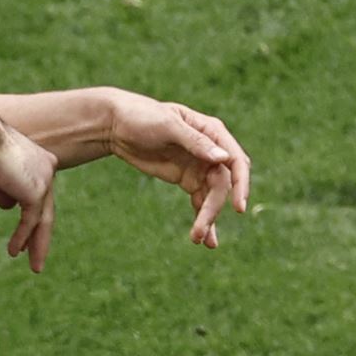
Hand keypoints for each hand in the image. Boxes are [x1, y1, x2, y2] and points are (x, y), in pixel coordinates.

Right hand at [0, 122, 57, 271]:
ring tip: (34, 266)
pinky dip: (22, 237)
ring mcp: (44, 181)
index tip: (26, 231)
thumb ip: (5, 186)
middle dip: (41, 236)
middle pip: (46, 210)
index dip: (31, 214)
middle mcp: (48, 170)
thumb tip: (7, 206)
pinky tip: (15, 252)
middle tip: (38, 257)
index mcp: (43, 161)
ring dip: (36, 244)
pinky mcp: (35, 192)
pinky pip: (30, 221)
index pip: (38, 193)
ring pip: (42, 220)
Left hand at [105, 93, 250, 247]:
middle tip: (200, 231)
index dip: (240, 184)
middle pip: (223, 185)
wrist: (115, 124)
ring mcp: (200, 167)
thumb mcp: (167, 126)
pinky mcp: (187, 179)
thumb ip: (194, 141)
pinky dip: (202, 217)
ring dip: (208, 218)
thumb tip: (223, 158)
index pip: (235, 161)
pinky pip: (200, 201)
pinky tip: (203, 238)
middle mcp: (211, 151)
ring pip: (213, 197)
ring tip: (198, 239)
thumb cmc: (141, 116)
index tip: (238, 207)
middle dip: (214, 208)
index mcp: (212, 132)